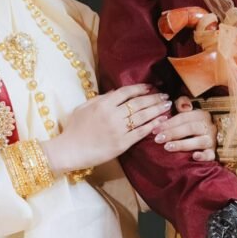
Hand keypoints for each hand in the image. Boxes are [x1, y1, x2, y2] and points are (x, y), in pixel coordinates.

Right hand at [44, 85, 171, 172]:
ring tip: (167, 106)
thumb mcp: (83, 107)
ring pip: (142, 117)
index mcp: (103, 104)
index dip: (140, 88)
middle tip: (165, 95)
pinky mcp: (121, 144)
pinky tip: (161, 122)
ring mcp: (118, 130)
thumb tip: (116, 91)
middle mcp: (112, 115)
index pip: (126, 92)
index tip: (150, 87)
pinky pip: (140, 133)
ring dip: (157, 110)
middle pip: (138, 103)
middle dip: (154, 98)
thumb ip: (100, 98)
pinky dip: (152, 126)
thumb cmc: (73, 129)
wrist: (69, 151)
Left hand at [153, 96, 217, 160]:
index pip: (183, 118)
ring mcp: (211, 140)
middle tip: (158, 139)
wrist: (216, 136)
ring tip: (167, 147)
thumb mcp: (189, 112)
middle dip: (172, 133)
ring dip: (182, 144)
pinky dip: (203, 156)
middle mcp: (207, 127)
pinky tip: (194, 156)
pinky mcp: (213, 152)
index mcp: (200, 115)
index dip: (168, 123)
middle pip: (190, 128)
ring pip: (199, 141)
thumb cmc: (195, 125)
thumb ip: (182, 104)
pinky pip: (210, 155)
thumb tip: (175, 103)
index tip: (155, 130)